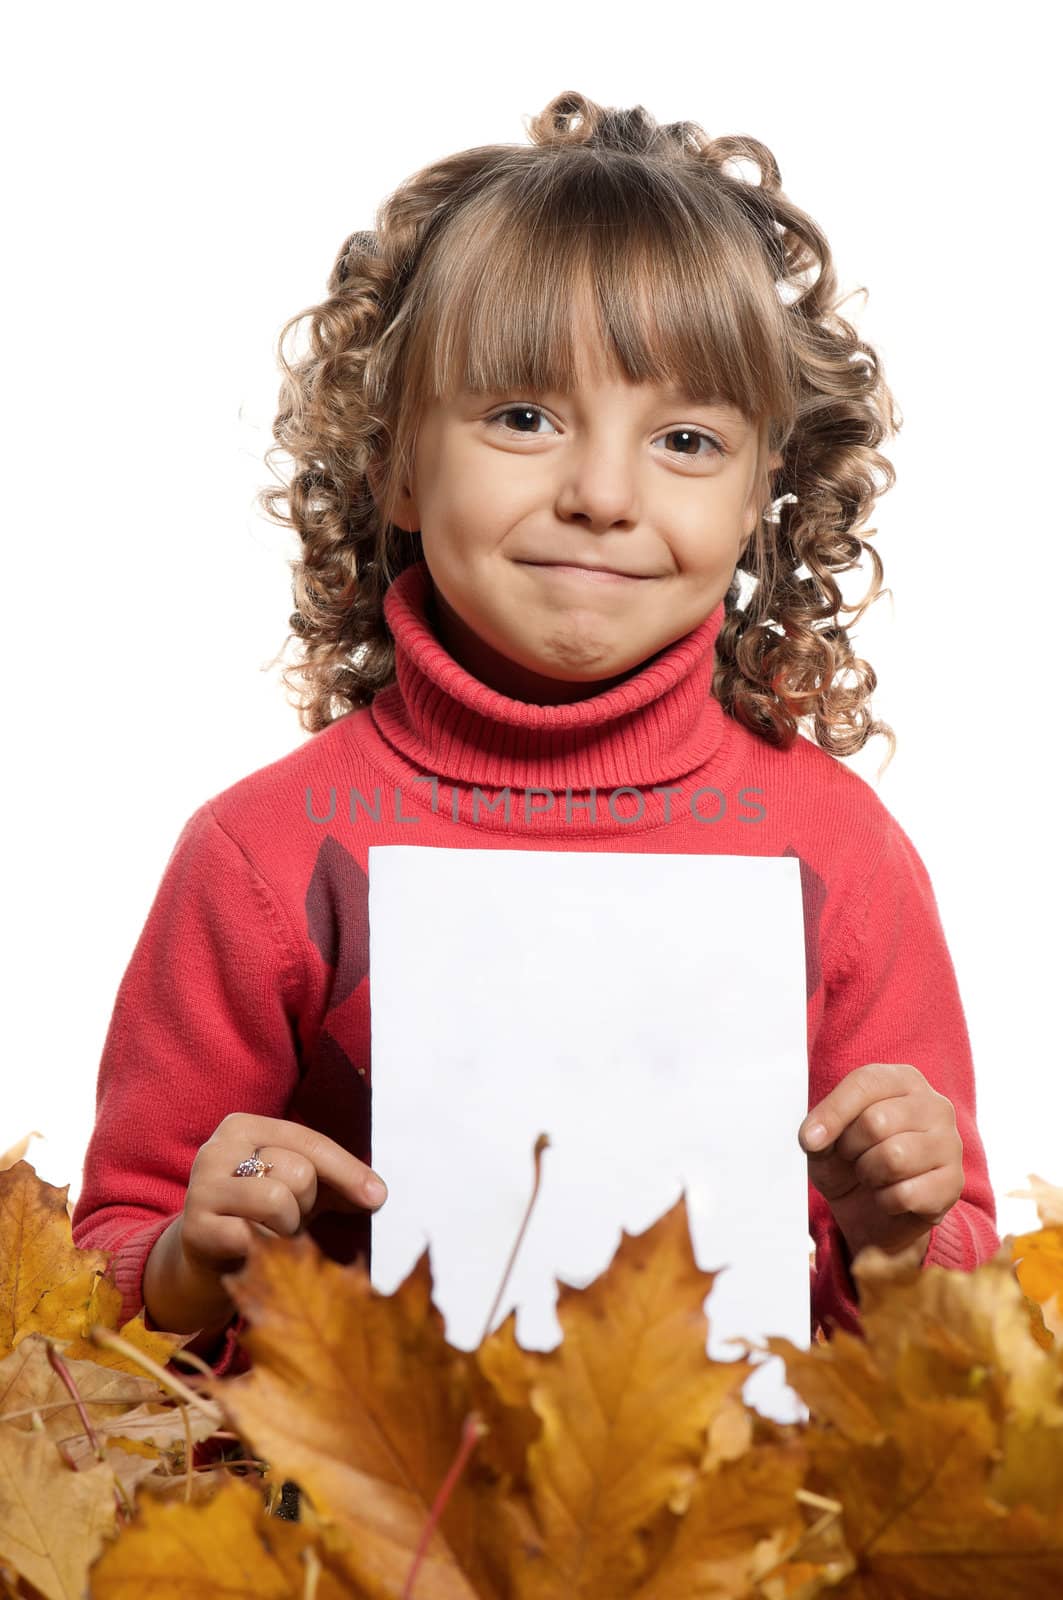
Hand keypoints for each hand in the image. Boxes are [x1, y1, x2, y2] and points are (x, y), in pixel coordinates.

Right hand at [178, 1112, 387, 1281]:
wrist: (204, 1260)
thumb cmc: (259, 1216)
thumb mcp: (298, 1190)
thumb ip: (336, 1183)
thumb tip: (377, 1194)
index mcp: (243, 1127)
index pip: (310, 1142)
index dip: (349, 1171)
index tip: (378, 1197)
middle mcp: (218, 1149)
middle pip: (299, 1172)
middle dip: (306, 1204)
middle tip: (287, 1218)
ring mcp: (203, 1187)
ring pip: (279, 1200)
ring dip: (286, 1228)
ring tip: (270, 1234)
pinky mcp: (196, 1227)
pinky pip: (254, 1236)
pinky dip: (264, 1249)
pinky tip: (250, 1250)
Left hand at [799, 1062, 963, 1261]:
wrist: (875, 1214)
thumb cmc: (853, 1162)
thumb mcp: (825, 1141)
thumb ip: (819, 1130)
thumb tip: (813, 1138)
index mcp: (903, 1080)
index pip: (865, 1083)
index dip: (833, 1112)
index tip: (809, 1139)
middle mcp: (934, 1105)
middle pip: (877, 1122)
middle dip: (851, 1148)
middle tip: (853, 1158)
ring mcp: (950, 1144)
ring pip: (894, 1157)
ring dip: (869, 1175)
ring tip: (872, 1175)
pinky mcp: (954, 1183)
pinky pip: (907, 1194)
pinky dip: (886, 1201)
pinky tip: (890, 1197)